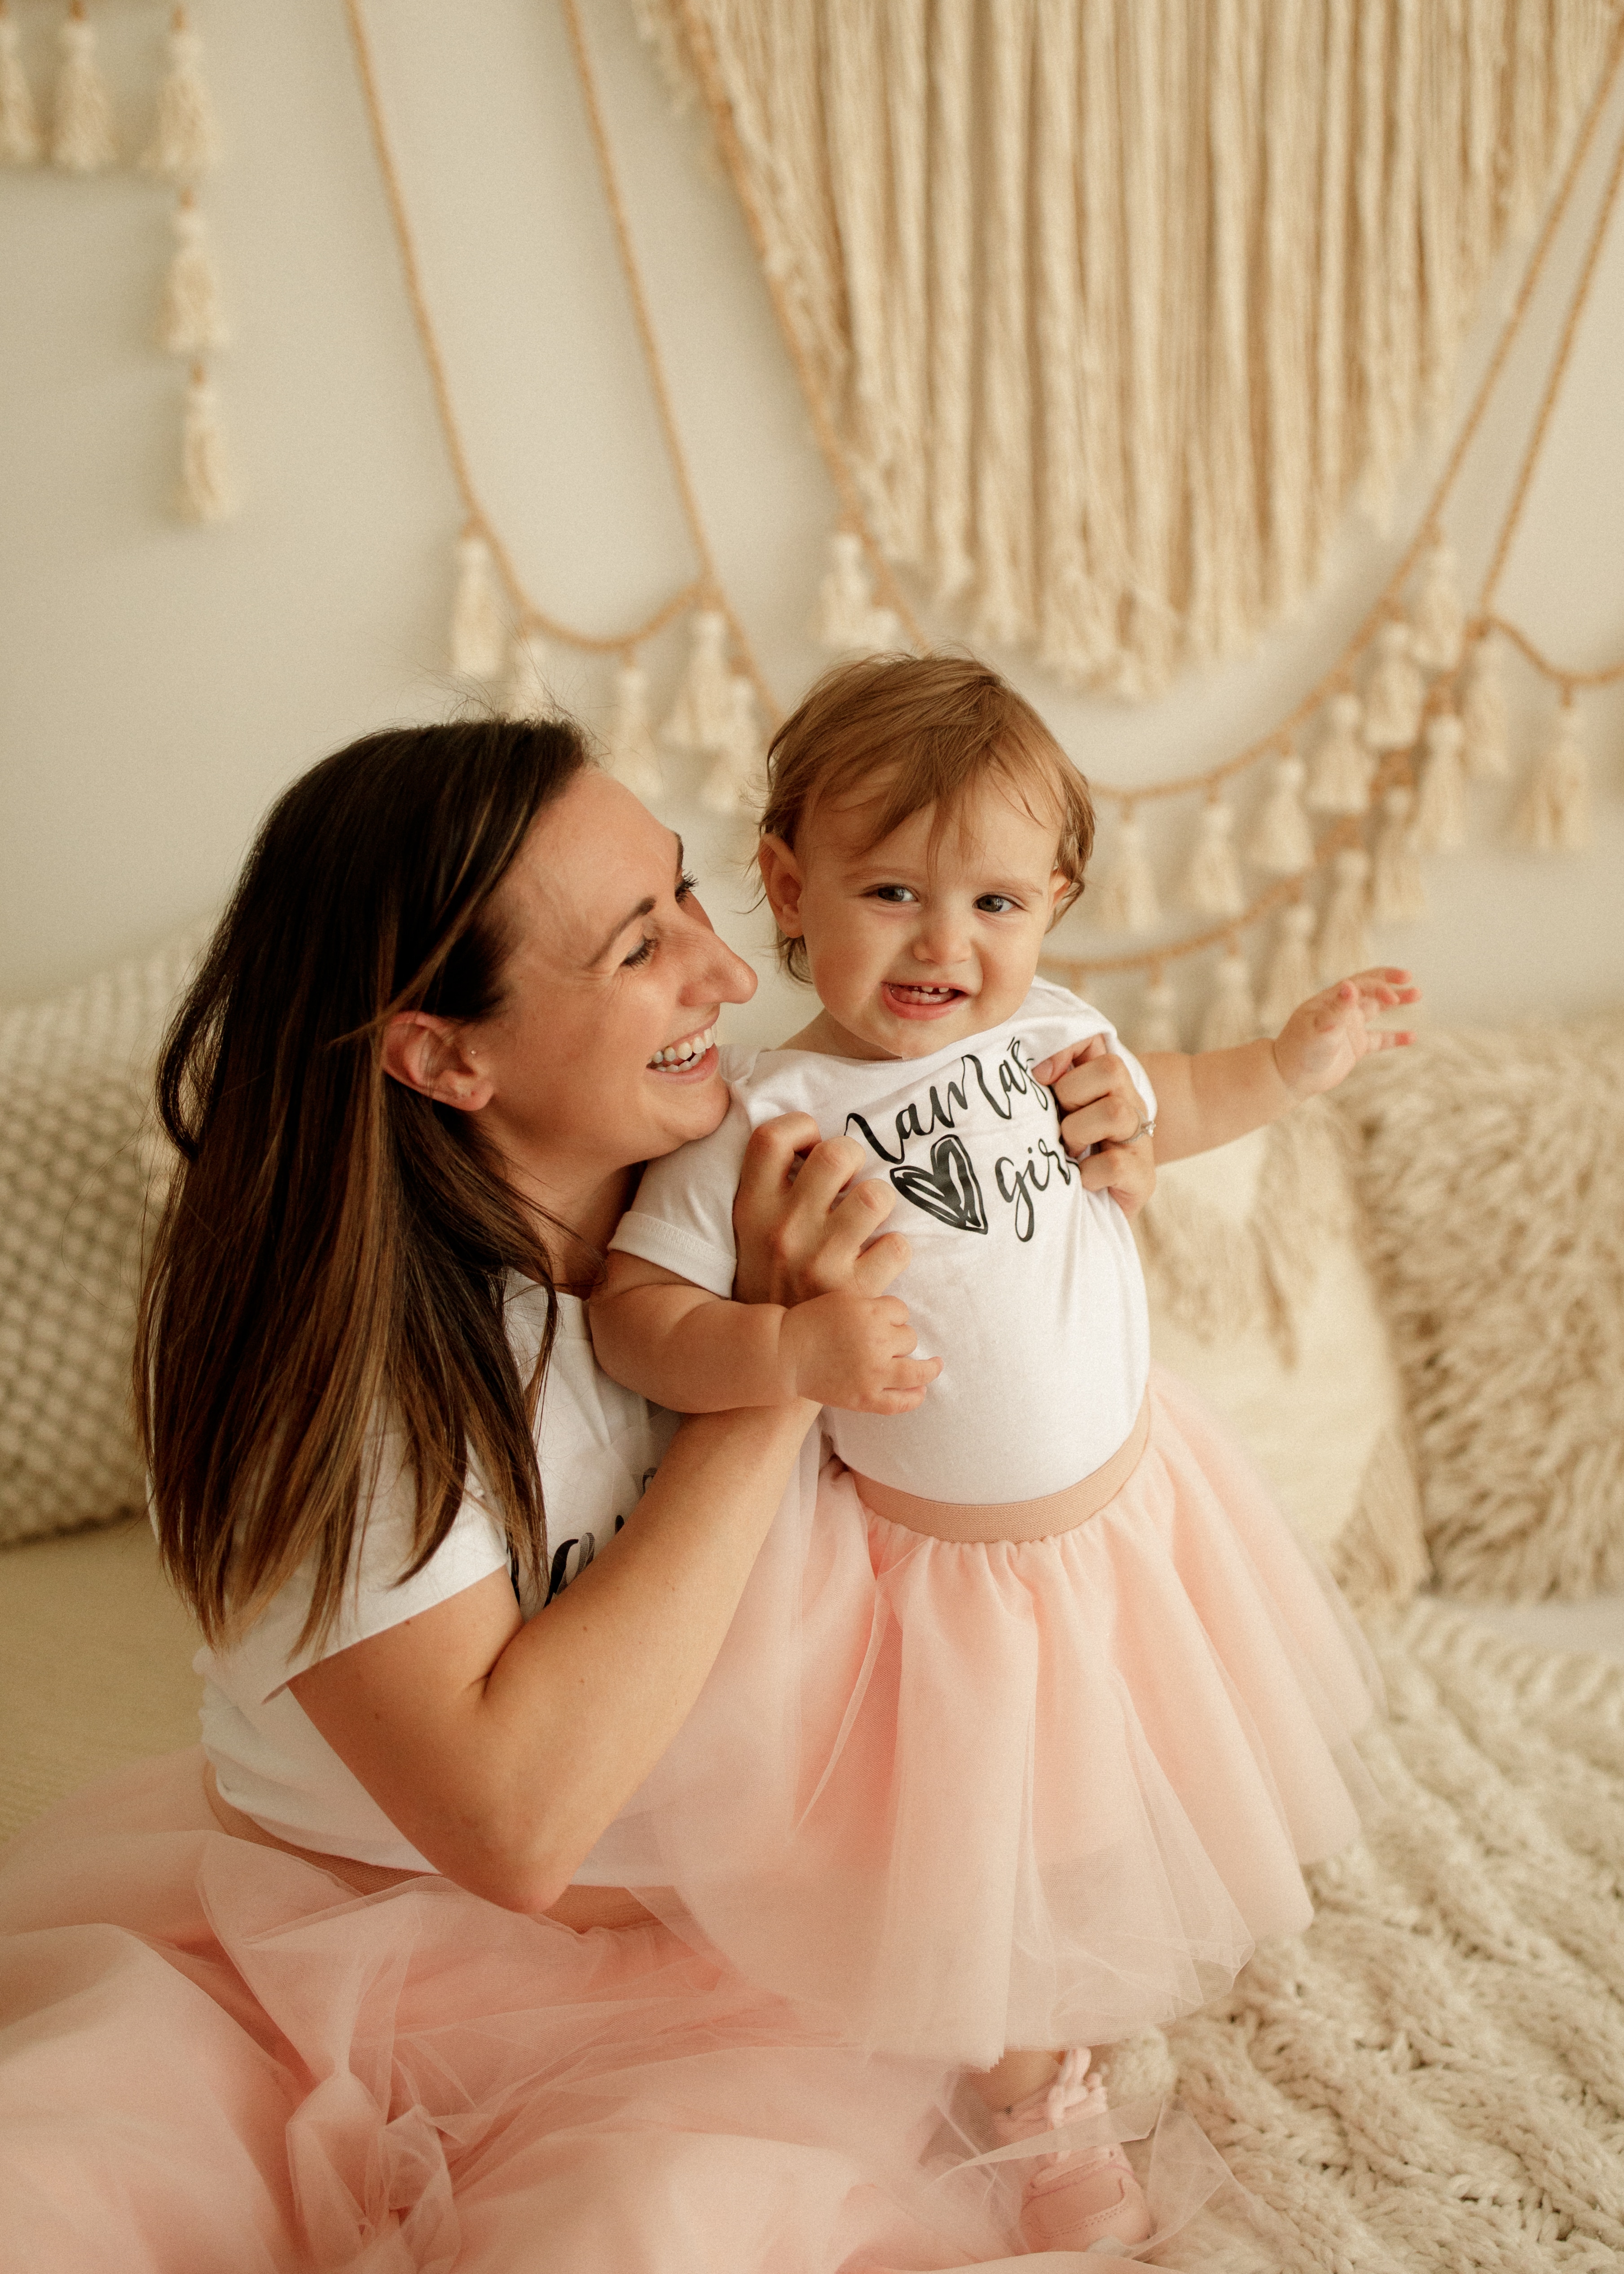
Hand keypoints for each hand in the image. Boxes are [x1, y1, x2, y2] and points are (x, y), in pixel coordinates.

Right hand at [731, 1113, 909, 1305]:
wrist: (776, 1357)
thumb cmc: (770, 1280)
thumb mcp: (751, 1232)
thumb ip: (772, 1189)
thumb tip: (814, 1144)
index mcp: (752, 1209)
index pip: (771, 1137)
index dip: (800, 1128)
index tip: (811, 1146)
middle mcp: (783, 1230)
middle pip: (836, 1154)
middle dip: (854, 1159)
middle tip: (850, 1180)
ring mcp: (819, 1261)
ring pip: (876, 1196)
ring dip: (879, 1202)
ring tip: (868, 1218)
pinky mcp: (854, 1292)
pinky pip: (898, 1245)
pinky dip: (894, 1249)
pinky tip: (878, 1258)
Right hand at [779, 1287, 941, 1413]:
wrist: (784, 1353)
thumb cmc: (811, 1322)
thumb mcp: (843, 1299)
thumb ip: (873, 1304)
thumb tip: (904, 1317)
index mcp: (870, 1312)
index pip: (902, 1311)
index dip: (893, 1316)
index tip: (879, 1320)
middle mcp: (877, 1342)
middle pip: (909, 1338)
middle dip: (899, 1338)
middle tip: (881, 1341)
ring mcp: (873, 1373)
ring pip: (916, 1369)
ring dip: (927, 1368)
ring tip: (934, 1366)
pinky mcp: (865, 1398)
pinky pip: (900, 1402)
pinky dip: (915, 1397)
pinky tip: (921, 1391)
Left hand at [1027, 1033, 1157, 1216]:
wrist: (1100, 1208)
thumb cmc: (1067, 1155)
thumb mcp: (1054, 1110)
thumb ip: (1048, 1082)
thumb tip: (1039, 1070)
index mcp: (1108, 1083)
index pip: (1094, 1040)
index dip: (1065, 1052)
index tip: (1040, 1077)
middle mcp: (1130, 1104)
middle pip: (1111, 1070)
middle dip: (1072, 1094)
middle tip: (1059, 1122)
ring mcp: (1140, 1140)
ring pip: (1116, 1112)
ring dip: (1079, 1131)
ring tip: (1069, 1151)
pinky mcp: (1143, 1178)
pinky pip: (1115, 1164)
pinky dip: (1089, 1173)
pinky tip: (1081, 1180)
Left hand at [1272, 968, 1419, 1099]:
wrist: (1290, 1077)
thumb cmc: (1300, 1050)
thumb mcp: (1320, 1028)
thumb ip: (1337, 1009)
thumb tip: (1350, 985)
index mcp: (1331, 1000)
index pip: (1360, 983)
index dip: (1379, 985)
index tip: (1393, 997)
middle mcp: (1341, 1010)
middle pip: (1370, 989)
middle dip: (1390, 983)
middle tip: (1410, 979)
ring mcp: (1349, 1028)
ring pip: (1377, 1009)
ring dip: (1396, 1001)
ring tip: (1417, 994)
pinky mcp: (1355, 1046)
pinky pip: (1379, 1039)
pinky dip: (1395, 1037)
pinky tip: (1412, 1036)